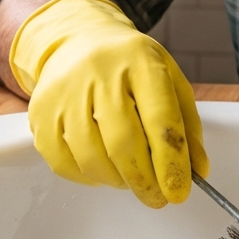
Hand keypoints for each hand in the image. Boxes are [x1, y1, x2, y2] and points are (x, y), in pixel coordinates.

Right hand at [9, 0, 207, 207]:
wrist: (79, 40)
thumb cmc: (131, 66)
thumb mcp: (169, 80)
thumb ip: (186, 126)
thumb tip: (197, 172)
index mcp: (140, 62)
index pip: (160, 118)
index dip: (171, 162)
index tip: (179, 192)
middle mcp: (99, 72)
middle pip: (123, 143)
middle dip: (145, 181)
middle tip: (158, 198)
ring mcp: (65, 92)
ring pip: (92, 157)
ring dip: (117, 181)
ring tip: (132, 179)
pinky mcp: (41, 112)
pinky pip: (63, 162)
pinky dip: (88, 177)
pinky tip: (104, 171)